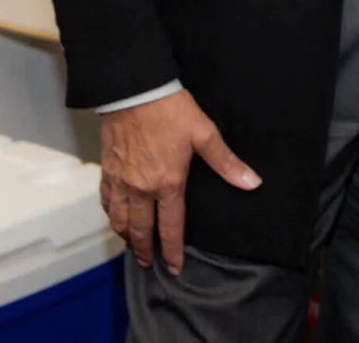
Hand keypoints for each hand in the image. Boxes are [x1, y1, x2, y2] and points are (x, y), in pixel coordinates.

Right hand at [99, 89, 259, 274]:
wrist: (134, 92)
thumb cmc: (171, 111)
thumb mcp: (205, 134)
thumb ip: (226, 163)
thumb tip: (252, 182)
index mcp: (168, 184)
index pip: (170, 227)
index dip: (172, 250)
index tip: (173, 267)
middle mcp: (141, 190)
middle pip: (141, 230)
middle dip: (145, 250)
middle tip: (149, 263)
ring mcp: (121, 181)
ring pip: (120, 220)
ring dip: (126, 237)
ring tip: (133, 246)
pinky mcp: (108, 170)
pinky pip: (106, 201)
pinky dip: (110, 215)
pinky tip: (115, 218)